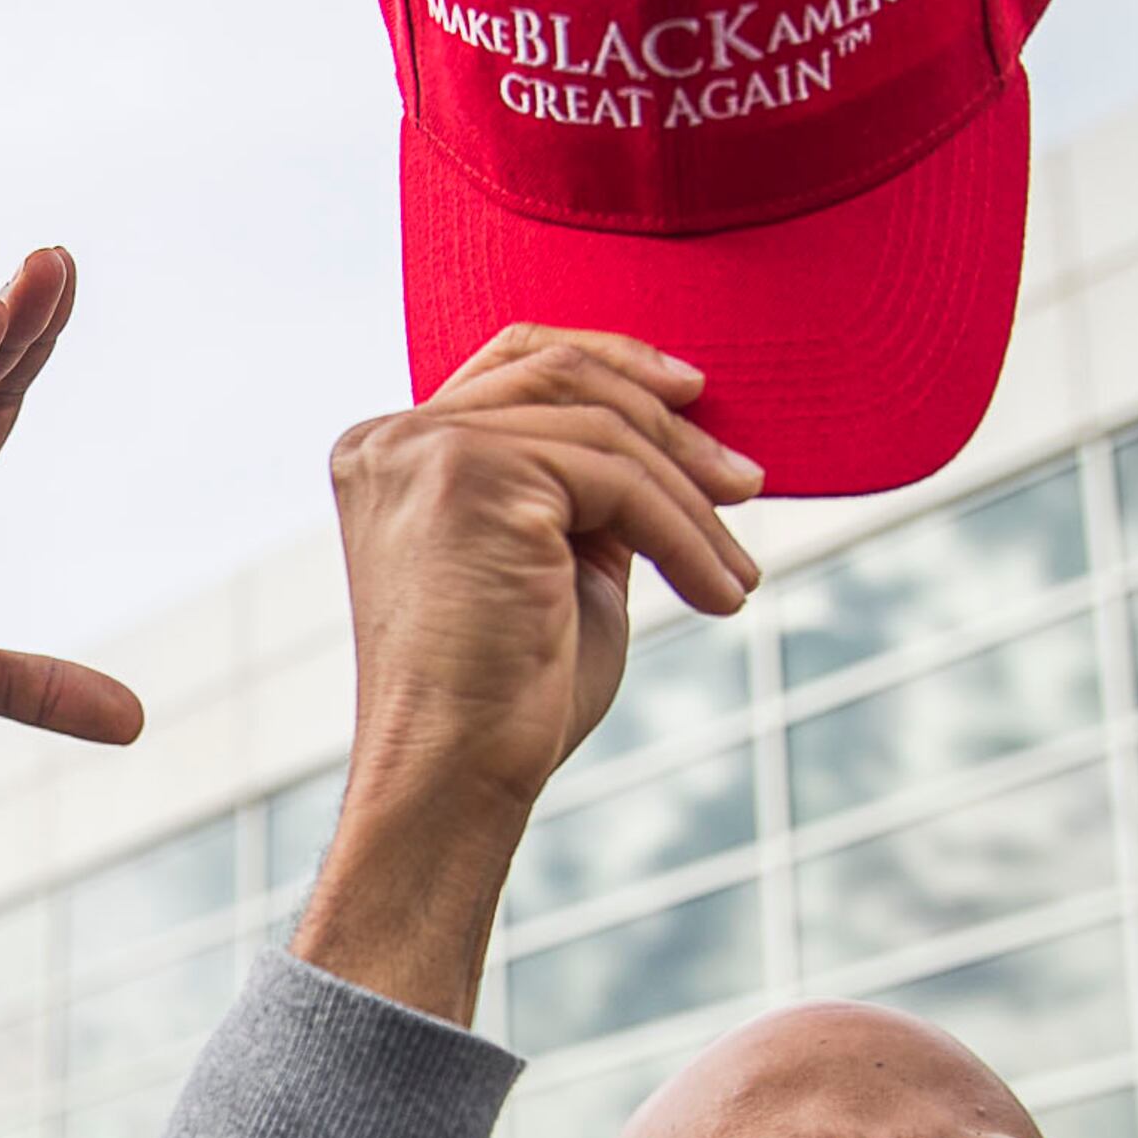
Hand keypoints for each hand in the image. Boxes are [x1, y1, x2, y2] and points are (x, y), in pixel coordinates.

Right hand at [292, 327, 758, 1022]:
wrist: (452, 777)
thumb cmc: (502, 700)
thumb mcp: (551, 565)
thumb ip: (584, 494)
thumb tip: (674, 442)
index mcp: (390, 452)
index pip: (514, 360)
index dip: (611, 360)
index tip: (694, 394)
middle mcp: (391, 437)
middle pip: (562, 374)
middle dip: (671, 423)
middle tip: (747, 484)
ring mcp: (423, 449)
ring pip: (602, 430)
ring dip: (692, 500)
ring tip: (739, 571)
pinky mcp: (471, 476)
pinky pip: (617, 480)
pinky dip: (686, 535)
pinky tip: (721, 594)